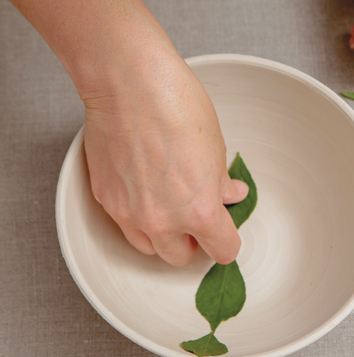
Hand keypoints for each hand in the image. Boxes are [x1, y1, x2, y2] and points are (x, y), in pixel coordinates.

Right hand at [11, 0, 247, 265]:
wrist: (129, 83)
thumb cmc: (177, 107)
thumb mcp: (216, 147)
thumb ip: (221, 183)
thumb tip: (230, 194)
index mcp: (200, 212)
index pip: (223, 250)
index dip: (227, 242)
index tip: (226, 235)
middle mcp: (163, 221)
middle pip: (181, 258)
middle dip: (193, 243)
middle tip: (196, 221)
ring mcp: (129, 213)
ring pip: (149, 248)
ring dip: (163, 237)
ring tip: (169, 209)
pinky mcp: (105, 199)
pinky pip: (125, 224)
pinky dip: (137, 217)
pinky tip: (144, 190)